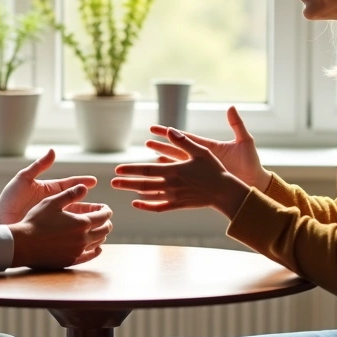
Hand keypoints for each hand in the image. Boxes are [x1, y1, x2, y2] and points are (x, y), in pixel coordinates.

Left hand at [0, 149, 98, 224]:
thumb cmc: (9, 198)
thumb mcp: (23, 179)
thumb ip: (39, 166)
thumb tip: (52, 151)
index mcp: (50, 191)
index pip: (71, 186)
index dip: (82, 183)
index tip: (94, 181)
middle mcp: (54, 205)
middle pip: (78, 204)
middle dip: (92, 206)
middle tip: (105, 208)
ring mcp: (53, 219)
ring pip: (76, 219)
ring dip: (89, 219)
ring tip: (101, 220)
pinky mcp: (51, 231)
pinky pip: (67, 232)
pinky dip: (79, 233)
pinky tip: (88, 235)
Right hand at [10, 185, 113, 268]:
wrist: (23, 245)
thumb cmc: (36, 222)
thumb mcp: (52, 202)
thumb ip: (70, 194)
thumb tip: (85, 187)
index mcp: (81, 222)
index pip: (103, 216)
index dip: (106, 210)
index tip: (104, 207)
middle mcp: (83, 238)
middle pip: (104, 230)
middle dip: (106, 221)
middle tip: (103, 217)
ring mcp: (78, 251)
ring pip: (98, 242)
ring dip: (101, 234)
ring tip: (98, 229)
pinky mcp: (72, 260)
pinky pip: (90, 256)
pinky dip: (96, 251)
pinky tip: (97, 248)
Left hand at [113, 128, 252, 218]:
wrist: (224, 192)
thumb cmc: (214, 170)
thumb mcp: (200, 152)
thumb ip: (183, 142)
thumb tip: (169, 130)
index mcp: (175, 170)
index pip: (147, 170)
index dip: (131, 170)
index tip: (118, 169)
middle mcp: (171, 184)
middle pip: (143, 184)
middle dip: (126, 182)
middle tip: (112, 182)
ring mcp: (174, 196)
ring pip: (149, 195)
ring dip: (132, 191)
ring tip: (120, 189)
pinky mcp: (178, 205)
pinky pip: (158, 207)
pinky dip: (146, 206)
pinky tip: (136, 203)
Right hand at [147, 106, 271, 191]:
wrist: (255, 181)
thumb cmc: (251, 162)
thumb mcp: (244, 141)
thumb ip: (237, 125)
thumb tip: (231, 106)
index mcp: (208, 146)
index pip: (184, 137)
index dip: (169, 133)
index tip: (154, 128)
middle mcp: (202, 157)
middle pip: (177, 150)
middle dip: (161, 146)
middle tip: (146, 143)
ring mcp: (201, 170)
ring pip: (178, 165)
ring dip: (164, 162)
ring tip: (150, 160)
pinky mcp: (203, 182)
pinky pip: (184, 180)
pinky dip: (174, 178)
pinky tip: (163, 179)